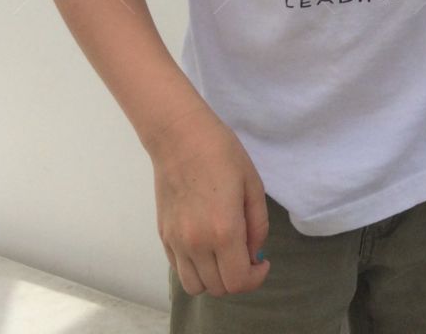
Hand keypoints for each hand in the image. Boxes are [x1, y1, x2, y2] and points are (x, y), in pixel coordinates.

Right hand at [151, 108, 270, 296]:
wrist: (180, 137)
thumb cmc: (222, 153)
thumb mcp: (252, 183)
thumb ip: (257, 224)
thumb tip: (254, 252)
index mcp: (224, 231)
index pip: (238, 282)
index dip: (255, 278)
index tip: (262, 261)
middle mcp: (197, 244)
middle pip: (218, 288)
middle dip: (238, 278)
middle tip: (246, 254)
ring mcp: (176, 242)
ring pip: (195, 286)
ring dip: (214, 278)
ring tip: (225, 254)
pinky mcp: (163, 236)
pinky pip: (179, 269)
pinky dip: (195, 268)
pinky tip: (206, 245)